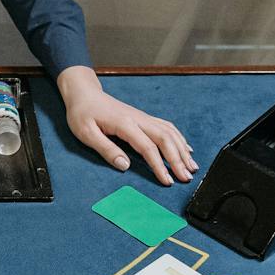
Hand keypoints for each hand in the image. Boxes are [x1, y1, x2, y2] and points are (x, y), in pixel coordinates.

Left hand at [56, 66, 196, 183]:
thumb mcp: (86, 133)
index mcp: (125, 124)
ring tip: (192, 167)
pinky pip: (166, 127)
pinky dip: (179, 139)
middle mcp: (139, 119)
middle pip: (165, 139)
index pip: (148, 147)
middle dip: (178, 159)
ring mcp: (143, 117)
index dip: (160, 166)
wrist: (85, 93)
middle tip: (187, 178)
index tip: (167, 181)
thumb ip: (106, 149)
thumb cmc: (82, 113)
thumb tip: (125, 166)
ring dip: (182, 150)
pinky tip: (186, 149)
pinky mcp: (143, 118)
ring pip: (169, 132)